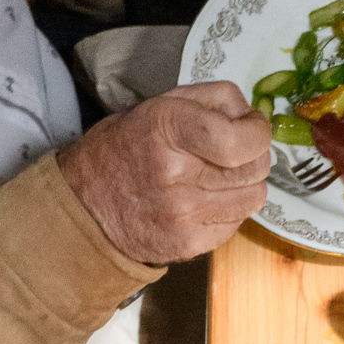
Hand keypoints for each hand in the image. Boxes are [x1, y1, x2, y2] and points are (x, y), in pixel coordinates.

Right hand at [60, 82, 270, 266]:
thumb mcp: (160, 104)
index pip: (241, 140)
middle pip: (254, 168)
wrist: (85, 204)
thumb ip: (213, 99)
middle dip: (254, 155)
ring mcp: (183, 214)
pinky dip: (229, 209)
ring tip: (220, 175)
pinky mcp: (188, 244)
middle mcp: (175, 173)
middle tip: (236, 150)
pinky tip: (205, 199)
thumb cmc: (127, 147)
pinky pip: (236, 222)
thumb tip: (254, 115)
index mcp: (167, 129)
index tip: (253, 127)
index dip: (258, 133)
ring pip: (254, 197)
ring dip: (245, 184)